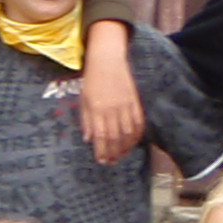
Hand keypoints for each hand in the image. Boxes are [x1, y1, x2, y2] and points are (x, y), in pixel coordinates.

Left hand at [77, 26, 141, 164]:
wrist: (108, 60)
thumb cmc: (91, 80)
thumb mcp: (83, 99)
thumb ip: (85, 120)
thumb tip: (88, 139)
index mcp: (97, 109)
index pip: (100, 136)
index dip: (101, 150)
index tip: (101, 160)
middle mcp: (112, 109)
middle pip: (115, 137)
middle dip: (113, 152)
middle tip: (111, 162)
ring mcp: (126, 105)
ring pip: (128, 132)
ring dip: (126, 147)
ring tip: (121, 156)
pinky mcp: (135, 101)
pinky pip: (139, 121)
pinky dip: (137, 134)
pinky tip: (133, 142)